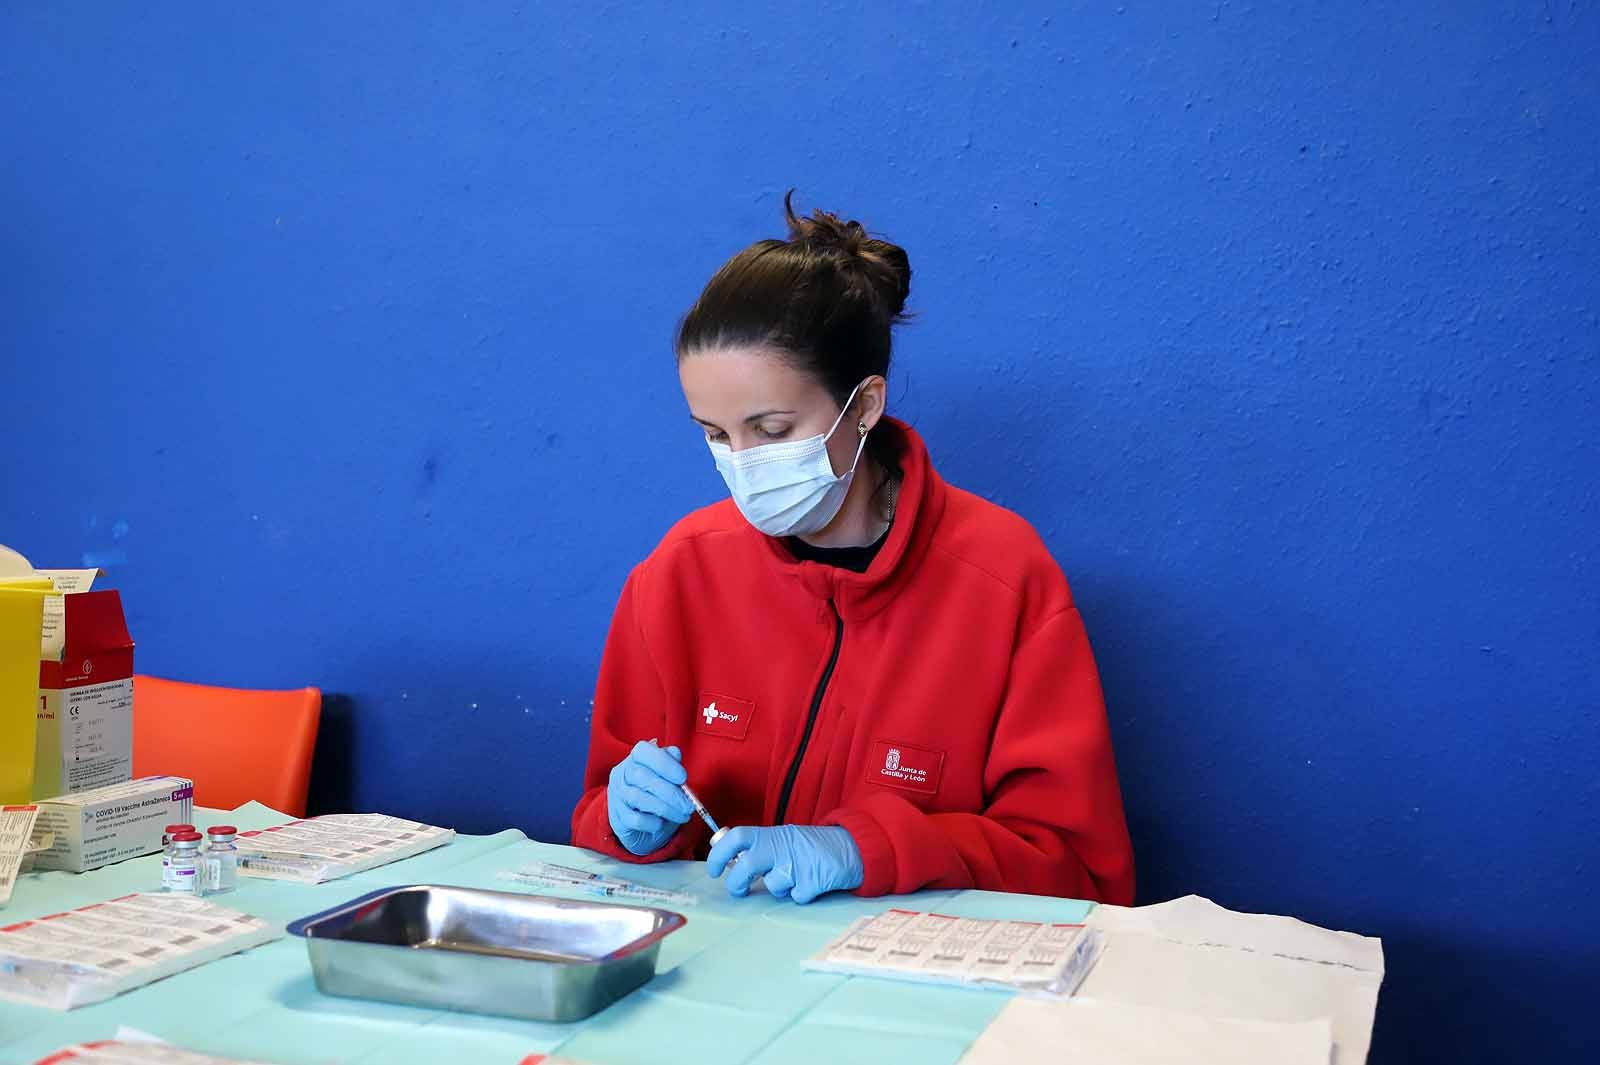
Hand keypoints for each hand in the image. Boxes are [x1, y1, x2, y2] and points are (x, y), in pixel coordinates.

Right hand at [607, 741, 692, 855]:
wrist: (643, 822)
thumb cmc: (658, 792)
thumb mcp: (668, 775)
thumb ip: (672, 763)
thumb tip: (675, 754)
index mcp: (636, 758)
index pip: (643, 751)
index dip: (664, 763)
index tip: (683, 778)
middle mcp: (622, 773)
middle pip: (642, 776)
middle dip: (670, 792)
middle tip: (688, 805)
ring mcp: (617, 795)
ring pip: (639, 798)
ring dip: (665, 809)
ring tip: (681, 816)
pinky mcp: (617, 817)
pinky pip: (636, 819)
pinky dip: (653, 823)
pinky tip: (661, 823)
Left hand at [706, 825, 862, 903]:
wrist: (850, 847)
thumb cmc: (811, 846)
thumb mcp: (783, 838)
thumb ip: (761, 848)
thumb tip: (732, 863)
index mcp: (771, 834)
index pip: (736, 837)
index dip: (719, 853)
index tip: (713, 868)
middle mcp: (781, 846)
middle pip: (746, 865)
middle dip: (736, 882)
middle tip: (738, 890)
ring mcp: (798, 863)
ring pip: (774, 886)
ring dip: (780, 888)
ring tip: (794, 878)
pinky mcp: (813, 880)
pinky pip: (797, 897)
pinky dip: (802, 895)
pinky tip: (811, 883)